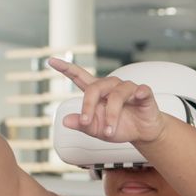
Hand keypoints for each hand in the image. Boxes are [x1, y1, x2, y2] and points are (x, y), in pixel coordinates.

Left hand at [48, 58, 166, 144]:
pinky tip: (137, 96)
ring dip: (111, 116)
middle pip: (95, 87)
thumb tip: (65, 121)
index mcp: (98, 93)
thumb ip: (82, 125)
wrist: (142, 134)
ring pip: (116, 96)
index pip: (80, 77)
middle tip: (86, 122)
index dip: (66, 69)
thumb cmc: (121, 127)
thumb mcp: (97, 130)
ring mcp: (128, 89)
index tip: (51, 61)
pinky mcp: (144, 94)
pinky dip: (140, 92)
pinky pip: (142, 90)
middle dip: (88, 105)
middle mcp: (111, 87)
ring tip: (109, 131)